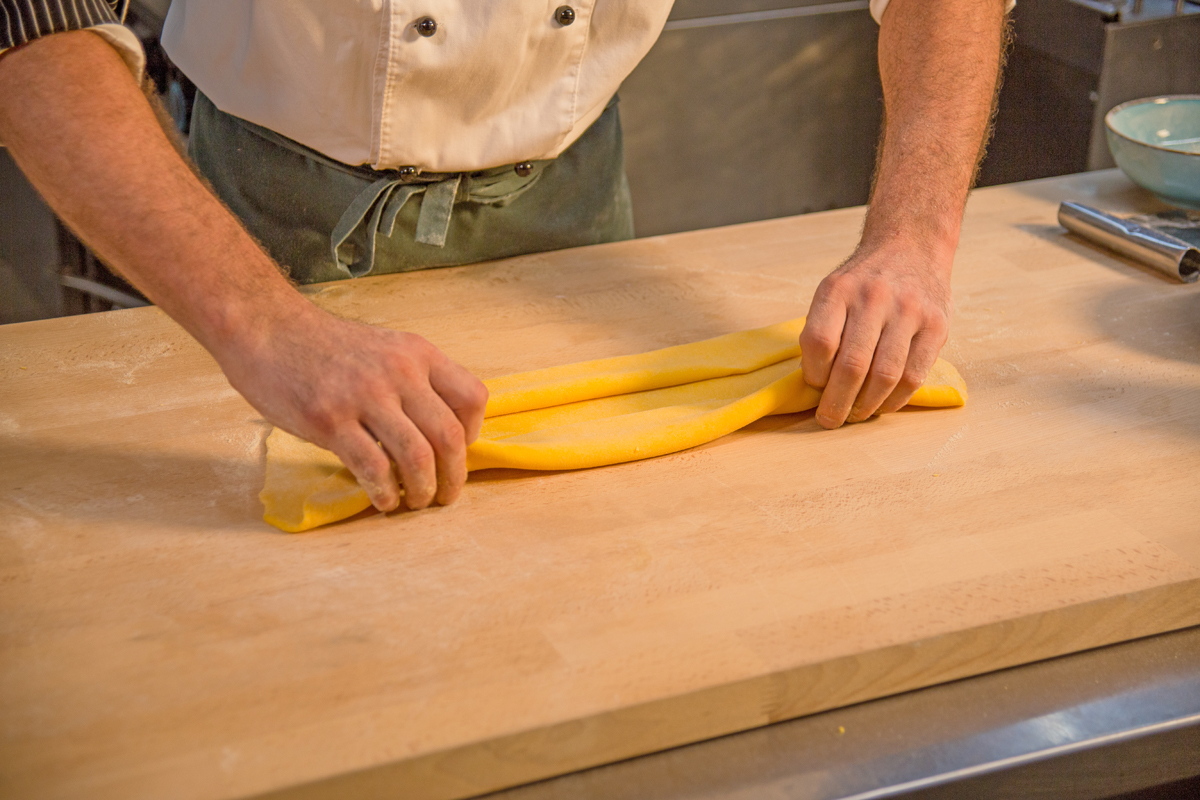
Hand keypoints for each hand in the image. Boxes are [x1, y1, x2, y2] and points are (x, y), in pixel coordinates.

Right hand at [219, 304, 487, 511]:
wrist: (267, 327)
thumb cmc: (325, 345)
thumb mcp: (385, 348)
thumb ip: (413, 381)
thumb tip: (437, 432)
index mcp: (418, 353)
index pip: (473, 398)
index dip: (473, 434)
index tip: (458, 453)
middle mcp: (399, 372)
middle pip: (450, 436)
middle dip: (454, 476)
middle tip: (445, 496)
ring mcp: (364, 396)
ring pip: (417, 456)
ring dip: (423, 490)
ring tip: (416, 502)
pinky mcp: (330, 420)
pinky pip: (373, 467)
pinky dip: (385, 493)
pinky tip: (382, 500)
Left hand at [799, 240, 951, 427]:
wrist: (911, 246)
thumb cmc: (864, 280)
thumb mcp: (833, 290)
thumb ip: (823, 330)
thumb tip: (817, 384)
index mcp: (838, 290)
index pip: (819, 343)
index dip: (813, 374)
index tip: (815, 387)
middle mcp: (874, 298)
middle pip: (851, 365)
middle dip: (837, 403)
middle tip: (829, 420)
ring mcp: (909, 311)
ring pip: (884, 376)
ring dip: (867, 405)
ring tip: (856, 415)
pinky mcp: (936, 325)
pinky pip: (914, 375)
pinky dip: (895, 399)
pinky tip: (883, 405)